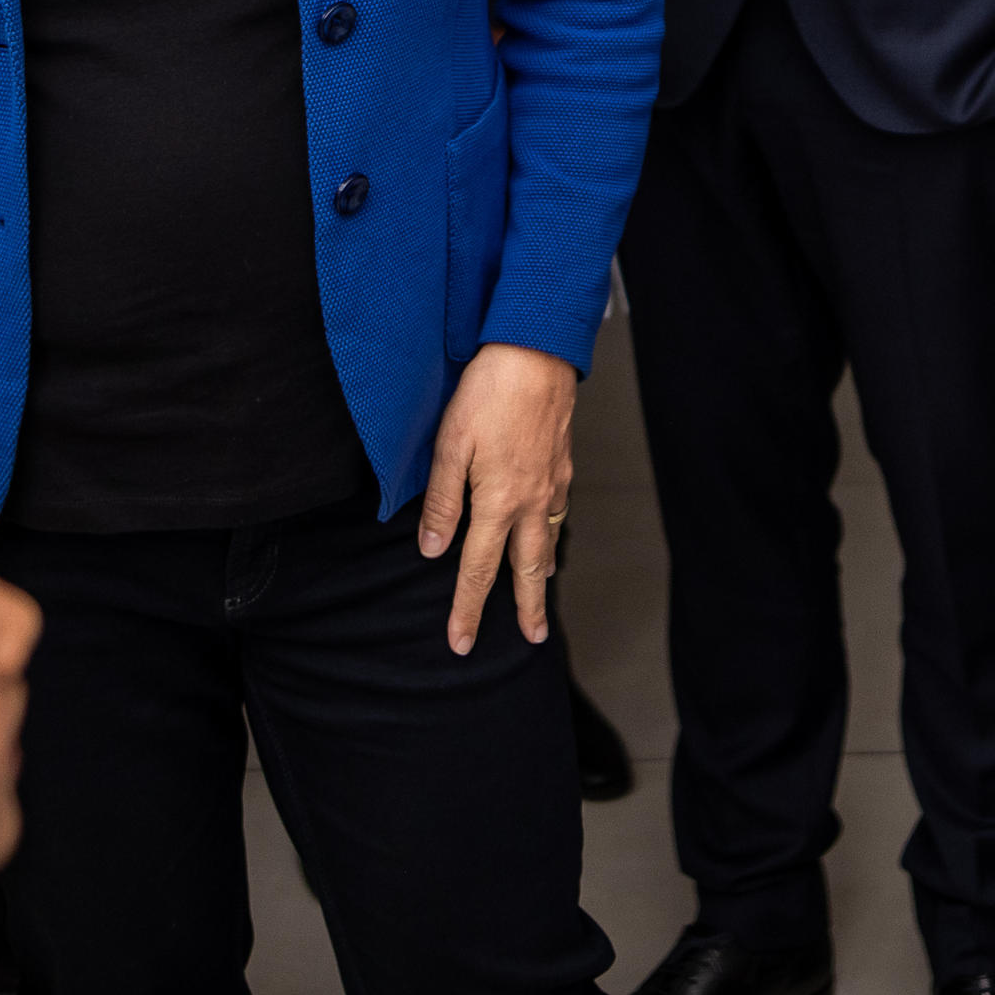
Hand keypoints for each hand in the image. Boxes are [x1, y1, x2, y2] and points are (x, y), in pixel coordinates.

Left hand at [418, 342, 577, 651]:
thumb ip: (441, 502)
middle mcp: (532, 500)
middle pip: (529, 568)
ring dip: (544, 573)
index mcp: (499, 502)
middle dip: (529, 607)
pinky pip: (559, 512)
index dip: (468, 609)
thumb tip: (431, 550)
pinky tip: (549, 531)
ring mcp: (553, 482)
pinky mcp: (562, 462)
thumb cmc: (489, 393)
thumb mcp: (450, 446)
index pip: (479, 570)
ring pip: (550, 540)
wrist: (537, 352)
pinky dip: (554, 534)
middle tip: (534, 638)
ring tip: (542, 592)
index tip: (461, 641)